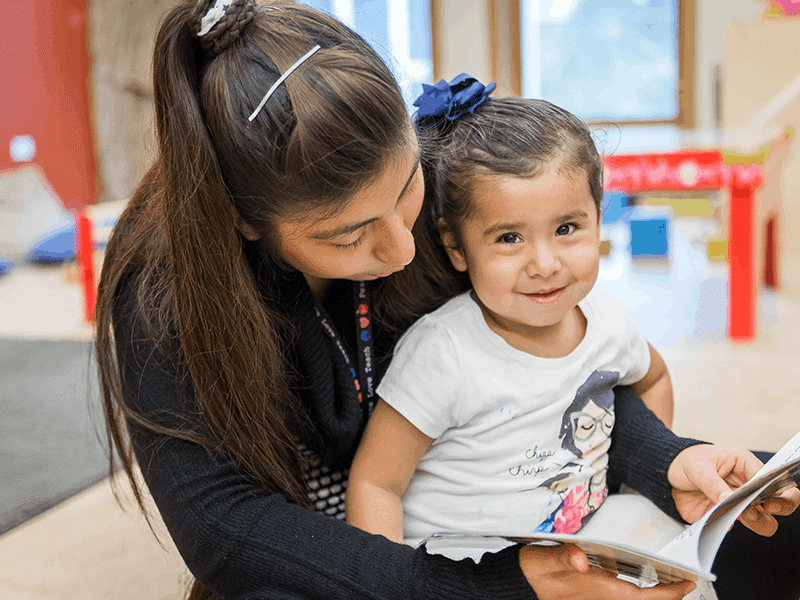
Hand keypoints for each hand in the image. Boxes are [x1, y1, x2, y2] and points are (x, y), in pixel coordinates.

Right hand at [518, 544, 695, 599]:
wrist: (519, 584)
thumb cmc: (533, 572)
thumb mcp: (543, 561)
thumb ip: (562, 558)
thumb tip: (580, 559)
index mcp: (598, 589)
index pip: (642, 597)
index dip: (668, 594)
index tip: (687, 584)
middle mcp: (603, 597)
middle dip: (668, 595)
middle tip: (687, 581)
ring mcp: (600, 597)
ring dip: (655, 594)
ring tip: (672, 579)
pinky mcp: (595, 594)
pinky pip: (625, 596)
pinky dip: (640, 591)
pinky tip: (643, 579)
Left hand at [668, 444, 799, 534]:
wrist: (666, 474)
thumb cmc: (686, 461)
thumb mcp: (698, 467)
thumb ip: (713, 484)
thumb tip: (728, 500)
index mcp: (745, 465)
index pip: (772, 478)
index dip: (777, 490)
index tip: (768, 501)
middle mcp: (747, 486)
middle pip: (780, 501)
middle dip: (777, 508)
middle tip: (761, 509)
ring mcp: (739, 503)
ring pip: (763, 520)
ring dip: (755, 521)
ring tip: (738, 515)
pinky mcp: (726, 516)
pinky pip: (735, 526)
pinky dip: (730, 527)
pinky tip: (721, 522)